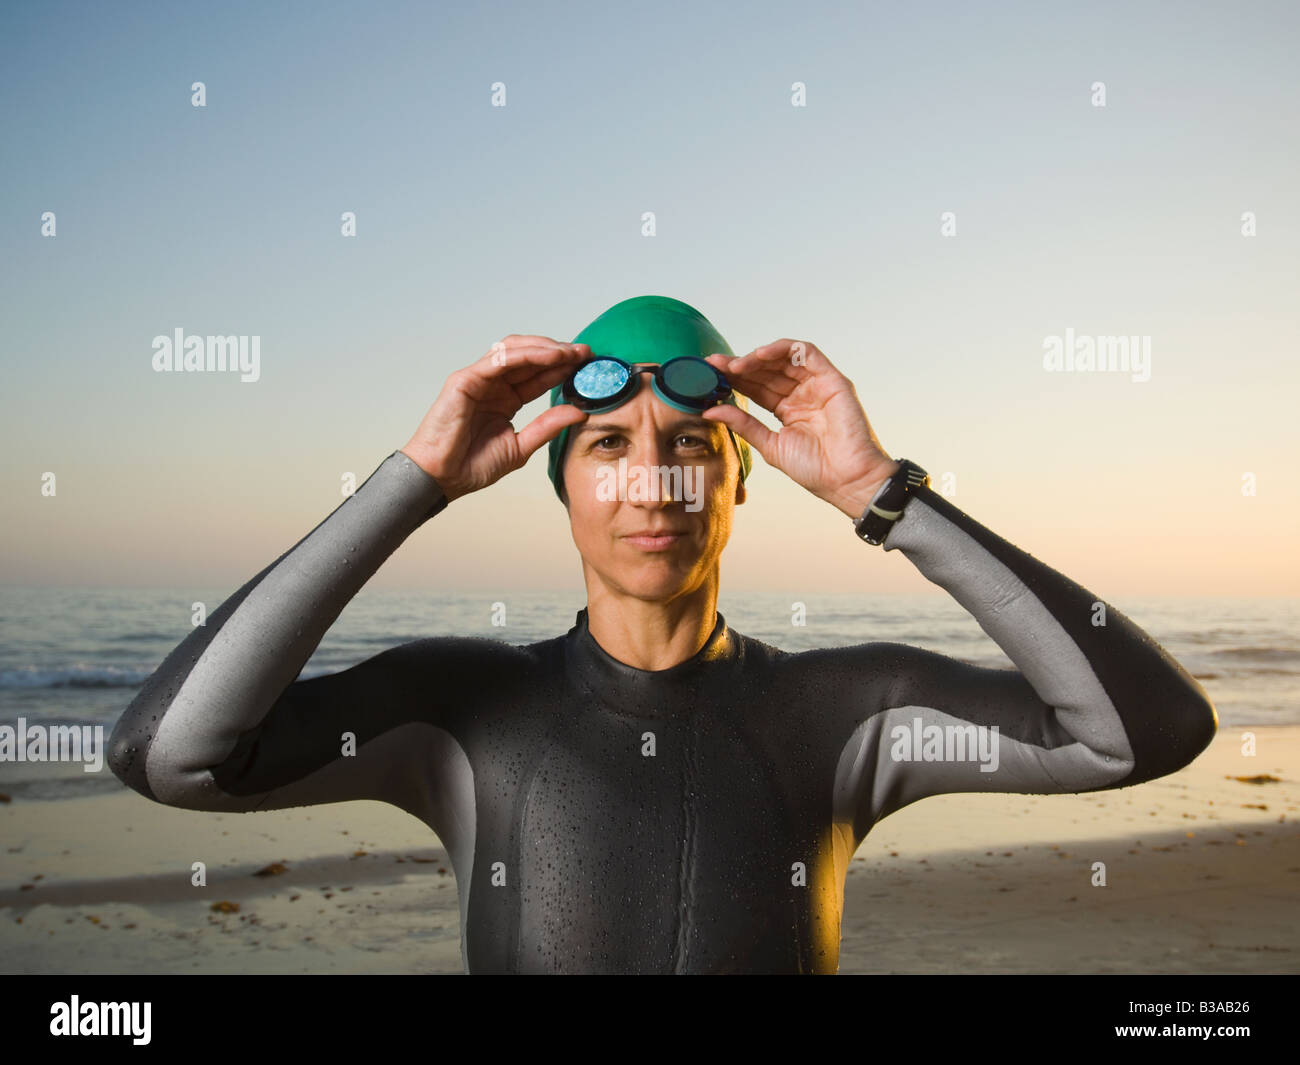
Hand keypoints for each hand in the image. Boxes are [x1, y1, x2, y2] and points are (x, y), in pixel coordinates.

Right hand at [401, 336, 590, 501]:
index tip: (589, 366)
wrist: (442, 478)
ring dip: (545, 348)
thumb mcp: (521, 446)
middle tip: (586, 354)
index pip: (538, 376)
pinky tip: (550, 357)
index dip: (562, 368)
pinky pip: (499, 360)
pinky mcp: (465, 380)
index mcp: (505, 399)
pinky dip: (526, 355)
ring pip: (515, 351)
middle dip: (559, 352)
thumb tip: (579, 412)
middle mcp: (493, 385)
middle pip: (529, 357)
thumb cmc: (471, 466)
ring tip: (570, 353)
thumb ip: (548, 427)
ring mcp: (478, 379)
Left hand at [701, 340, 900, 518]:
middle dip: (739, 365)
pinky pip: (806, 353)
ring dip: (756, 357)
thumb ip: (743, 425)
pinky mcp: (832, 379)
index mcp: (788, 410)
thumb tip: (709, 411)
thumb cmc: (815, 470)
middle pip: (766, 371)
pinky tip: (759, 356)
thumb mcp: (770, 445)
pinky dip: (783, 349)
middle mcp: (802, 394)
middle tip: (713, 365)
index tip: (708, 375)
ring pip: (783, 359)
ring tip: (734, 364)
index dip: (733, 379)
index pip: (756, 387)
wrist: (847, 480)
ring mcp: (817, 384)